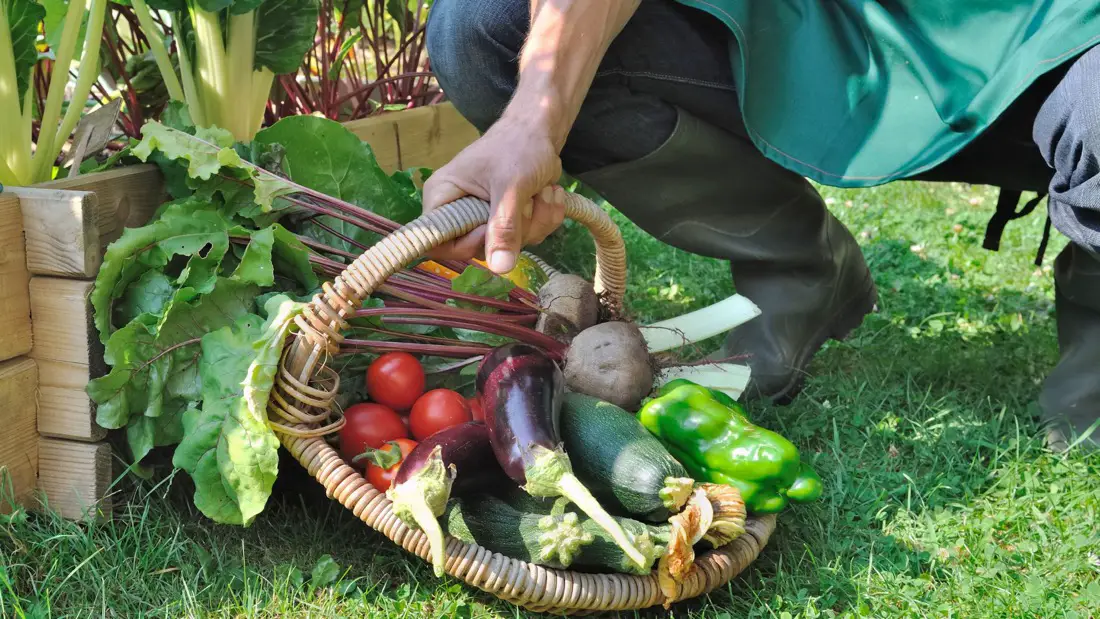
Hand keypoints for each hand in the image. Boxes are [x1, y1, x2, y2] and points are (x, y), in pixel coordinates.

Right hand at [421, 115, 566, 273]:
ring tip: (541, 190)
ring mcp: (484, 219)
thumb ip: (504, 226)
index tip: (489, 229)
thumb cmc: (517, 146)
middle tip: (528, 201)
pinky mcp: (507, 222)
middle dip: (514, 229)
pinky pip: (527, 239)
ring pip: (508, 247)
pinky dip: (545, 218)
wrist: (541, 130)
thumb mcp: (511, 185)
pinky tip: (548, 192)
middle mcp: (457, 211)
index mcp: (441, 197)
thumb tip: (500, 268)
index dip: (463, 246)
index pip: (434, 242)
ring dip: (536, 221)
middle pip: (480, 249)